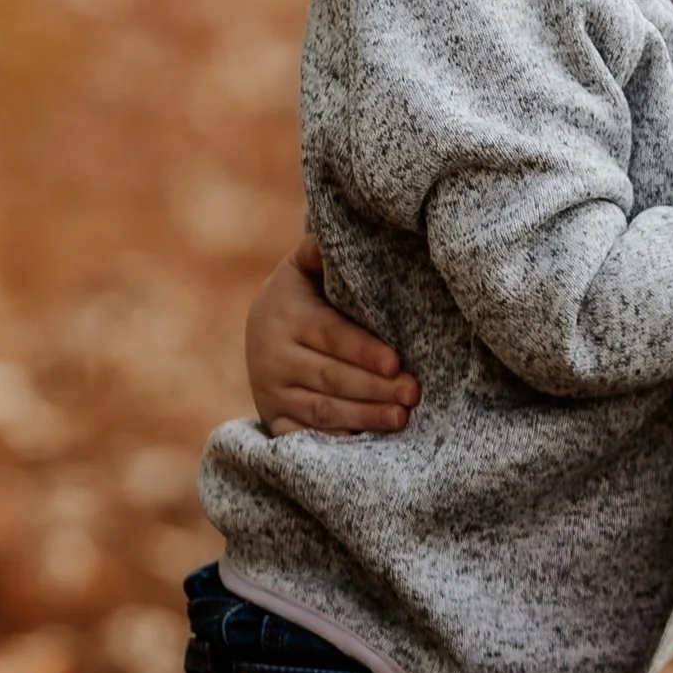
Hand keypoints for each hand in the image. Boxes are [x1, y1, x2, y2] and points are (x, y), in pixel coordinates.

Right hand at [244, 234, 417, 434]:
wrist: (258, 332)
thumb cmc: (299, 296)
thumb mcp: (303, 268)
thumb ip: (320, 251)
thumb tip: (334, 229)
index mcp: (286, 316)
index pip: (330, 336)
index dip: (364, 351)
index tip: (397, 362)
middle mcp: (272, 356)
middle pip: (331, 377)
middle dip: (374, 389)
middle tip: (413, 394)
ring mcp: (271, 392)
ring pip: (322, 409)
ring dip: (363, 416)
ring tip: (400, 418)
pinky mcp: (274, 420)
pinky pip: (305, 435)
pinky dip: (335, 441)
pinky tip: (366, 443)